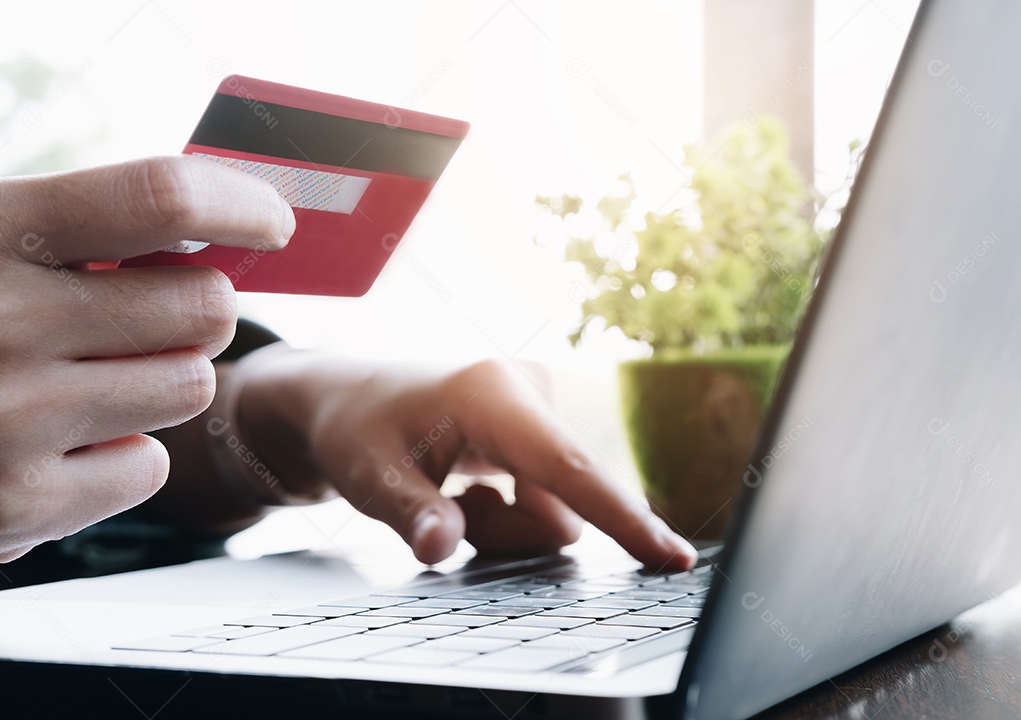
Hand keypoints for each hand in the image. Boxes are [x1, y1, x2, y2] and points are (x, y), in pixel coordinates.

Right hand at [0, 156, 293, 564]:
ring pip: (190, 388)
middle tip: (148, 319)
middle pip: (205, 307)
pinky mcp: (11, 504)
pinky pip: (148, 467)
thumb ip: (87, 232)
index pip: (162, 199)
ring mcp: (1, 421)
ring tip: (82, 381)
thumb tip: (224, 225)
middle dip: (195, 311)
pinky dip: (118, 458)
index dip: (240, 205)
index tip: (272, 222)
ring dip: (158, 384)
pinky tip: (56, 445)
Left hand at [232, 353, 697, 568]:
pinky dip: (511, 512)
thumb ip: (412, 513)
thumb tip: (441, 548)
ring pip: (556, 510)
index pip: (569, 468)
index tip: (671, 557)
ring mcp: (540, 407)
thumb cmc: (357, 428)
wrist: (349, 399)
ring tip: (454, 498)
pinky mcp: (542, 427)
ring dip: (506, 527)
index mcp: (492, 394)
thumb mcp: (369, 477)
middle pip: (561, 504)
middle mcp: (530, 391)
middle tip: (446, 516)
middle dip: (508, 532)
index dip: (623, 517)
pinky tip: (470, 489)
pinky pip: (550, 498)